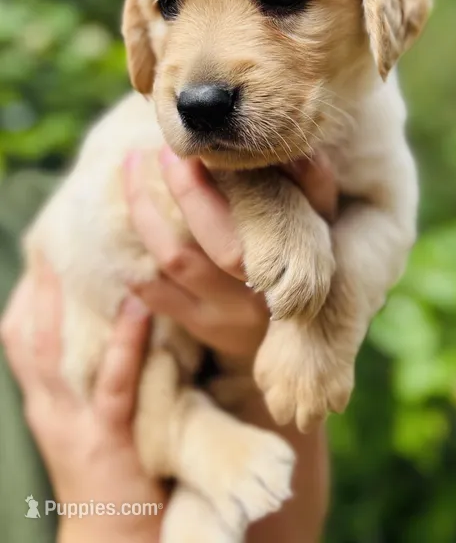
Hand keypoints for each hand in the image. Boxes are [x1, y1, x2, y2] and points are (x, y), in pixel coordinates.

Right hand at [1, 263, 164, 542]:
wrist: (113, 537)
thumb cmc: (108, 471)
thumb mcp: (84, 421)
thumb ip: (87, 378)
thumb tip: (111, 319)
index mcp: (44, 401)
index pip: (18, 340)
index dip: (24, 296)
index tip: (38, 253)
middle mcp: (49, 408)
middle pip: (27, 337)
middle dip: (35, 289)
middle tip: (49, 241)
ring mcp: (75, 423)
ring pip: (56, 354)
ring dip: (65, 305)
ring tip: (85, 257)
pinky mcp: (111, 437)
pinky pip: (114, 382)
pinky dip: (124, 342)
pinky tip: (138, 307)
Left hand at [123, 148, 337, 364]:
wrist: (308, 327)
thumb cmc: (312, 256)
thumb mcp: (324, 222)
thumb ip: (315, 184)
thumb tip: (296, 150)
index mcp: (277, 270)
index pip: (225, 234)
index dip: (195, 192)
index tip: (184, 152)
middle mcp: (244, 300)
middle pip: (183, 254)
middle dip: (157, 199)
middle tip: (149, 152)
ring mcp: (218, 317)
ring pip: (165, 268)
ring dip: (141, 216)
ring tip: (132, 169)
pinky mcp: (200, 326)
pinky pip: (154, 294)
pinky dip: (135, 258)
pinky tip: (126, 220)